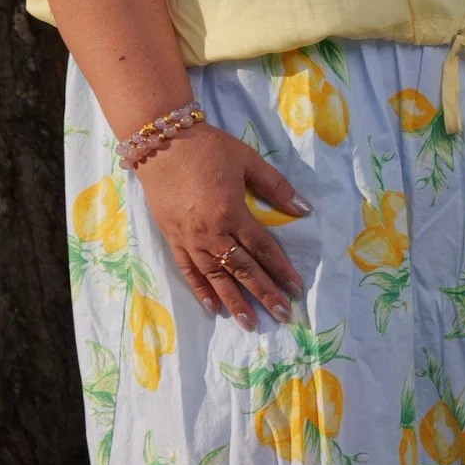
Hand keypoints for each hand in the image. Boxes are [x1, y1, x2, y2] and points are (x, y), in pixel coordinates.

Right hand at [135, 126, 307, 328]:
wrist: (161, 142)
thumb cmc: (208, 148)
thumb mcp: (248, 160)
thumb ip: (276, 187)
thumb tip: (304, 209)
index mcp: (231, 212)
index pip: (262, 248)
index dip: (281, 269)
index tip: (296, 288)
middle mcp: (210, 232)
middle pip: (242, 269)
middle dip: (264, 293)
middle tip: (282, 315)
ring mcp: (189, 238)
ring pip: (215, 277)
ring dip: (234, 301)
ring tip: (250, 322)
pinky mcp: (172, 238)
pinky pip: (189, 270)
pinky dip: (201, 290)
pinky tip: (213, 307)